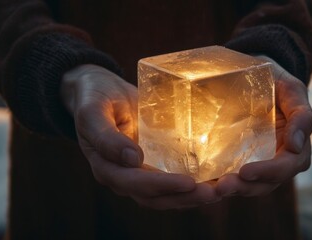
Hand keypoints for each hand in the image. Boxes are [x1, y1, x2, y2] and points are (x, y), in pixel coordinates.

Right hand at [61, 64, 219, 208]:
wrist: (101, 91)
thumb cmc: (94, 98)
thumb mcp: (92, 112)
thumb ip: (106, 136)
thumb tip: (133, 159)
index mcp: (107, 168)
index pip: (135, 184)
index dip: (162, 185)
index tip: (189, 182)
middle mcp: (124, 176)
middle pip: (156, 197)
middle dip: (184, 197)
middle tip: (213, 192)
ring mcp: (140, 172)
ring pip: (167, 194)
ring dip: (192, 196)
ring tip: (219, 191)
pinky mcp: (154, 163)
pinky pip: (173, 179)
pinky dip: (192, 184)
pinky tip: (213, 179)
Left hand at [216, 60, 311, 196]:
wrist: (255, 76)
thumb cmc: (276, 83)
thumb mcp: (292, 90)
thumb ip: (301, 115)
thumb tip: (296, 146)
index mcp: (296, 148)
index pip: (286, 167)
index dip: (268, 172)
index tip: (245, 171)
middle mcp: (277, 161)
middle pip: (265, 183)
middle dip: (244, 186)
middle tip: (221, 186)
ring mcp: (257, 162)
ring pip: (247, 185)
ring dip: (230, 189)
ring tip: (209, 189)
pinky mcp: (237, 161)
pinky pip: (230, 176)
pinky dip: (217, 184)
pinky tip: (201, 185)